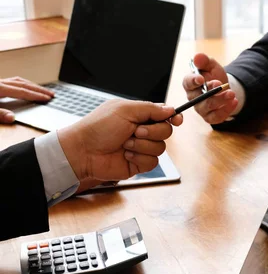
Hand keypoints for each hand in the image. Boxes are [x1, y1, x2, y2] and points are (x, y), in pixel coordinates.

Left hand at [0, 77, 54, 123]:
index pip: (22, 92)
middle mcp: (0, 83)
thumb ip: (0, 114)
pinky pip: (13, 81)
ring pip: (19, 81)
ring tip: (42, 90)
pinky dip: (23, 83)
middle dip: (39, 89)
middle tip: (51, 93)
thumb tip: (12, 118)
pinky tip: (25, 87)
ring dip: (32, 85)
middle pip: (23, 84)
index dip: (36, 95)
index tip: (47, 98)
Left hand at [57, 99, 182, 183]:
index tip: (177, 120)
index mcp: (140, 116)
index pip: (164, 115)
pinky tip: (125, 155)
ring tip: (125, 144)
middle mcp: (142, 132)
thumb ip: (151, 109)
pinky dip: (139, 158)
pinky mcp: (139, 164)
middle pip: (166, 132)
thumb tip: (170, 110)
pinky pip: (153, 162)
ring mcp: (141, 148)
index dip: (173, 117)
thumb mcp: (125, 110)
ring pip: (161, 148)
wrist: (84, 151)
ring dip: (142, 146)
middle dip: (153, 132)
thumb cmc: (99, 127)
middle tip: (135, 131)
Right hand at [182, 53, 237, 123]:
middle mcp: (193, 98)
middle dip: (211, 92)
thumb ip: (204, 61)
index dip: (193, 81)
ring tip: (232, 93)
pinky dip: (226, 110)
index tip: (201, 78)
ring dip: (221, 100)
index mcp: (190, 83)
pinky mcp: (210, 117)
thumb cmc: (214, 76)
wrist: (225, 88)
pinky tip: (234, 101)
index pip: (187, 83)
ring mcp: (201, 109)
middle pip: (199, 97)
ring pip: (208, 107)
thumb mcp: (211, 66)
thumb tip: (197, 57)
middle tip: (222, 85)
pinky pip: (216, 117)